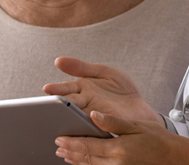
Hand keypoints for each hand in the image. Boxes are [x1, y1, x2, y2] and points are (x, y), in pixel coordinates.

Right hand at [43, 57, 160, 124]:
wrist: (140, 106)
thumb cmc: (121, 89)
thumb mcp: (102, 72)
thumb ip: (81, 67)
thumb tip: (58, 60)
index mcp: (82, 89)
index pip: (66, 89)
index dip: (57, 90)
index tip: (48, 89)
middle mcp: (85, 105)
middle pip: (69, 105)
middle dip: (60, 105)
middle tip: (52, 105)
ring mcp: (95, 117)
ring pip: (78, 118)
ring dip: (72, 118)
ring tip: (66, 115)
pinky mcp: (105, 127)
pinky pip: (94, 128)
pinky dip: (89, 127)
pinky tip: (87, 123)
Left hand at [55, 111, 188, 164]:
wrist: (174, 157)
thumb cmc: (158, 140)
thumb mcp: (136, 125)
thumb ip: (112, 122)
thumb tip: (92, 115)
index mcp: (118, 149)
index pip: (88, 146)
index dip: (72, 142)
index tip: (59, 138)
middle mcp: (115, 163)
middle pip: (86, 158)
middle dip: (70, 152)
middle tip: (57, 146)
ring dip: (76, 160)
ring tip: (65, 155)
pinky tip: (84, 162)